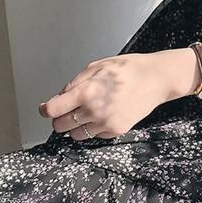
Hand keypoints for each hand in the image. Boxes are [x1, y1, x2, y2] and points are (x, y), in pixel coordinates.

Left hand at [39, 50, 200, 139]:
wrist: (156, 79)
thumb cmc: (128, 69)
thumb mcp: (96, 66)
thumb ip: (75, 83)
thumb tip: (60, 97)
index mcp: (86, 92)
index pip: (53, 109)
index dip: (45, 109)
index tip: (45, 109)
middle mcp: (94, 111)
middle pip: (61, 126)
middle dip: (59, 119)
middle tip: (66, 111)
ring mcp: (106, 123)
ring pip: (77, 135)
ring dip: (76, 126)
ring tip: (85, 114)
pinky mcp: (117, 130)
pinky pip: (95, 136)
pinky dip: (93, 128)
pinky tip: (102, 115)